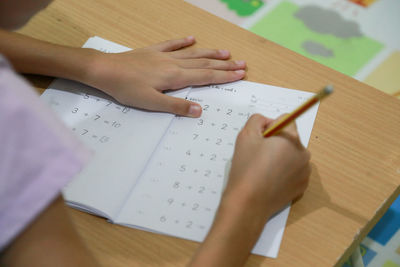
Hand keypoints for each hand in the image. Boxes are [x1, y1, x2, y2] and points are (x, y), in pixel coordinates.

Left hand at [83, 36, 245, 116]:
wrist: (105, 70)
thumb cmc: (127, 89)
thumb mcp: (151, 104)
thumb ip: (176, 107)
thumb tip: (199, 110)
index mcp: (175, 78)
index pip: (205, 76)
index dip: (224, 76)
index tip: (240, 74)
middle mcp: (173, 64)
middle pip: (204, 64)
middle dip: (224, 65)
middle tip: (242, 64)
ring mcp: (163, 55)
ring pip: (192, 53)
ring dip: (210, 53)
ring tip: (226, 52)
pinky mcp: (152, 51)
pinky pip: (171, 44)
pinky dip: (183, 41)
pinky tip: (192, 38)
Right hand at [223, 113, 310, 218]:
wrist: (249, 202)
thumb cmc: (246, 167)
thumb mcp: (246, 135)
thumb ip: (257, 120)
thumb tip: (267, 123)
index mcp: (292, 138)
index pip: (285, 120)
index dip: (269, 128)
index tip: (259, 140)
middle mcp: (304, 153)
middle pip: (290, 139)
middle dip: (276, 143)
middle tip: (258, 157)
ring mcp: (305, 172)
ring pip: (292, 156)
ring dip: (280, 158)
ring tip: (263, 171)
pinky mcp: (302, 187)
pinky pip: (294, 172)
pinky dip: (284, 173)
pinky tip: (269, 181)